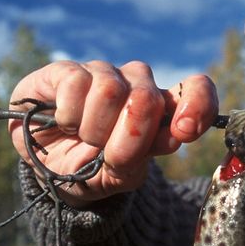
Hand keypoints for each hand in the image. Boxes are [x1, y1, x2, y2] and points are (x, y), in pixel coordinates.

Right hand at [8, 60, 218, 206]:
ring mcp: (103, 74)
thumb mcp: (121, 176)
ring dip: (94, 127)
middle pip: (147, 96)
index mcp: (161, 111)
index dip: (197, 105)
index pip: (196, 89)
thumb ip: (144, 157)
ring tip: (83, 137)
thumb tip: (173, 136)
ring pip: (111, 88)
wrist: (47, 170)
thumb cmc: (92, 170)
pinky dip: (69, 113)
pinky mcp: (67, 70)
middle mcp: (136, 86)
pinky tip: (64, 121)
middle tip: (107, 151)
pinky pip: (76, 81)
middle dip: (127, 135)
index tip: (184, 132)